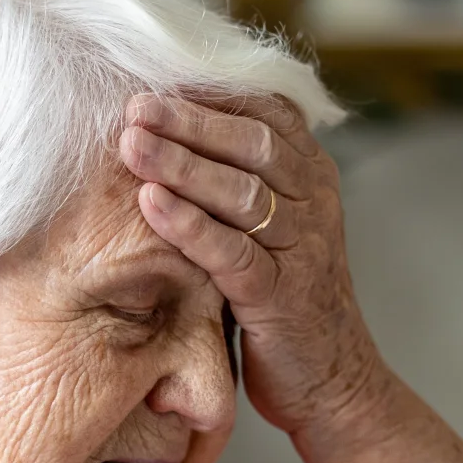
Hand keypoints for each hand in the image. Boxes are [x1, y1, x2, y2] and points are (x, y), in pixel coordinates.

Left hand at [117, 93, 390, 441]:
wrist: (331, 383)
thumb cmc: (281, 302)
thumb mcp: (266, 231)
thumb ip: (234, 184)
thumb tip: (163, 132)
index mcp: (311, 177)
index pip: (266, 113)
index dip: (210, 95)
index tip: (155, 79)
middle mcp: (315, 203)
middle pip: (252, 143)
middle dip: (189, 120)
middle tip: (133, 105)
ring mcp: (303, 249)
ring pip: (243, 192)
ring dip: (182, 163)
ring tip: (130, 144)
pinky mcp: (282, 297)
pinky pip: (233, 252)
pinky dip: (189, 225)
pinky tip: (150, 203)